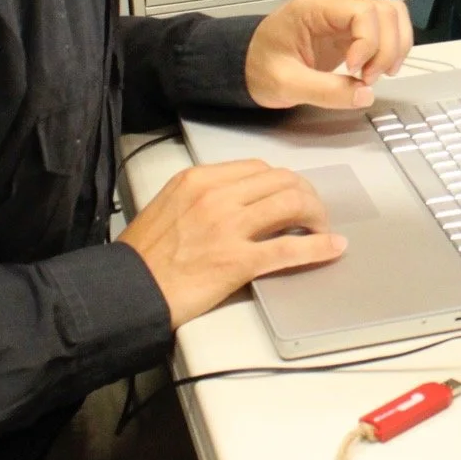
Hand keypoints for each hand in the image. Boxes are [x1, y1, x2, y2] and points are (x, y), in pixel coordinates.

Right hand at [118, 159, 345, 327]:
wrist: (128, 290)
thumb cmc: (144, 254)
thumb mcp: (169, 205)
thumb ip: (204, 195)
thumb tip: (241, 199)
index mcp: (199, 179)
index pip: (258, 169)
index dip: (283, 182)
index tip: (291, 195)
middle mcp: (217, 196)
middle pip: (282, 181)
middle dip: (306, 195)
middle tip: (313, 213)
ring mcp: (229, 227)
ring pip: (291, 205)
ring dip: (316, 215)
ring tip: (322, 228)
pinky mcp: (238, 261)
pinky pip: (289, 248)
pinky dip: (318, 247)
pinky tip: (332, 247)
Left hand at [246, 0, 412, 109]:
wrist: (246, 65)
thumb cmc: (259, 67)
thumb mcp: (286, 84)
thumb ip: (325, 91)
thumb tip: (365, 95)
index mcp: (315, 8)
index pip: (364, 12)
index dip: (369, 43)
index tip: (355, 72)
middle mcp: (335, 5)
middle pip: (386, 12)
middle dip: (386, 49)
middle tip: (368, 79)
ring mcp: (345, 16)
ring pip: (392, 17)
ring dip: (395, 48)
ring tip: (376, 75)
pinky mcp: (352, 31)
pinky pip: (386, 30)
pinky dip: (391, 49)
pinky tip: (379, 70)